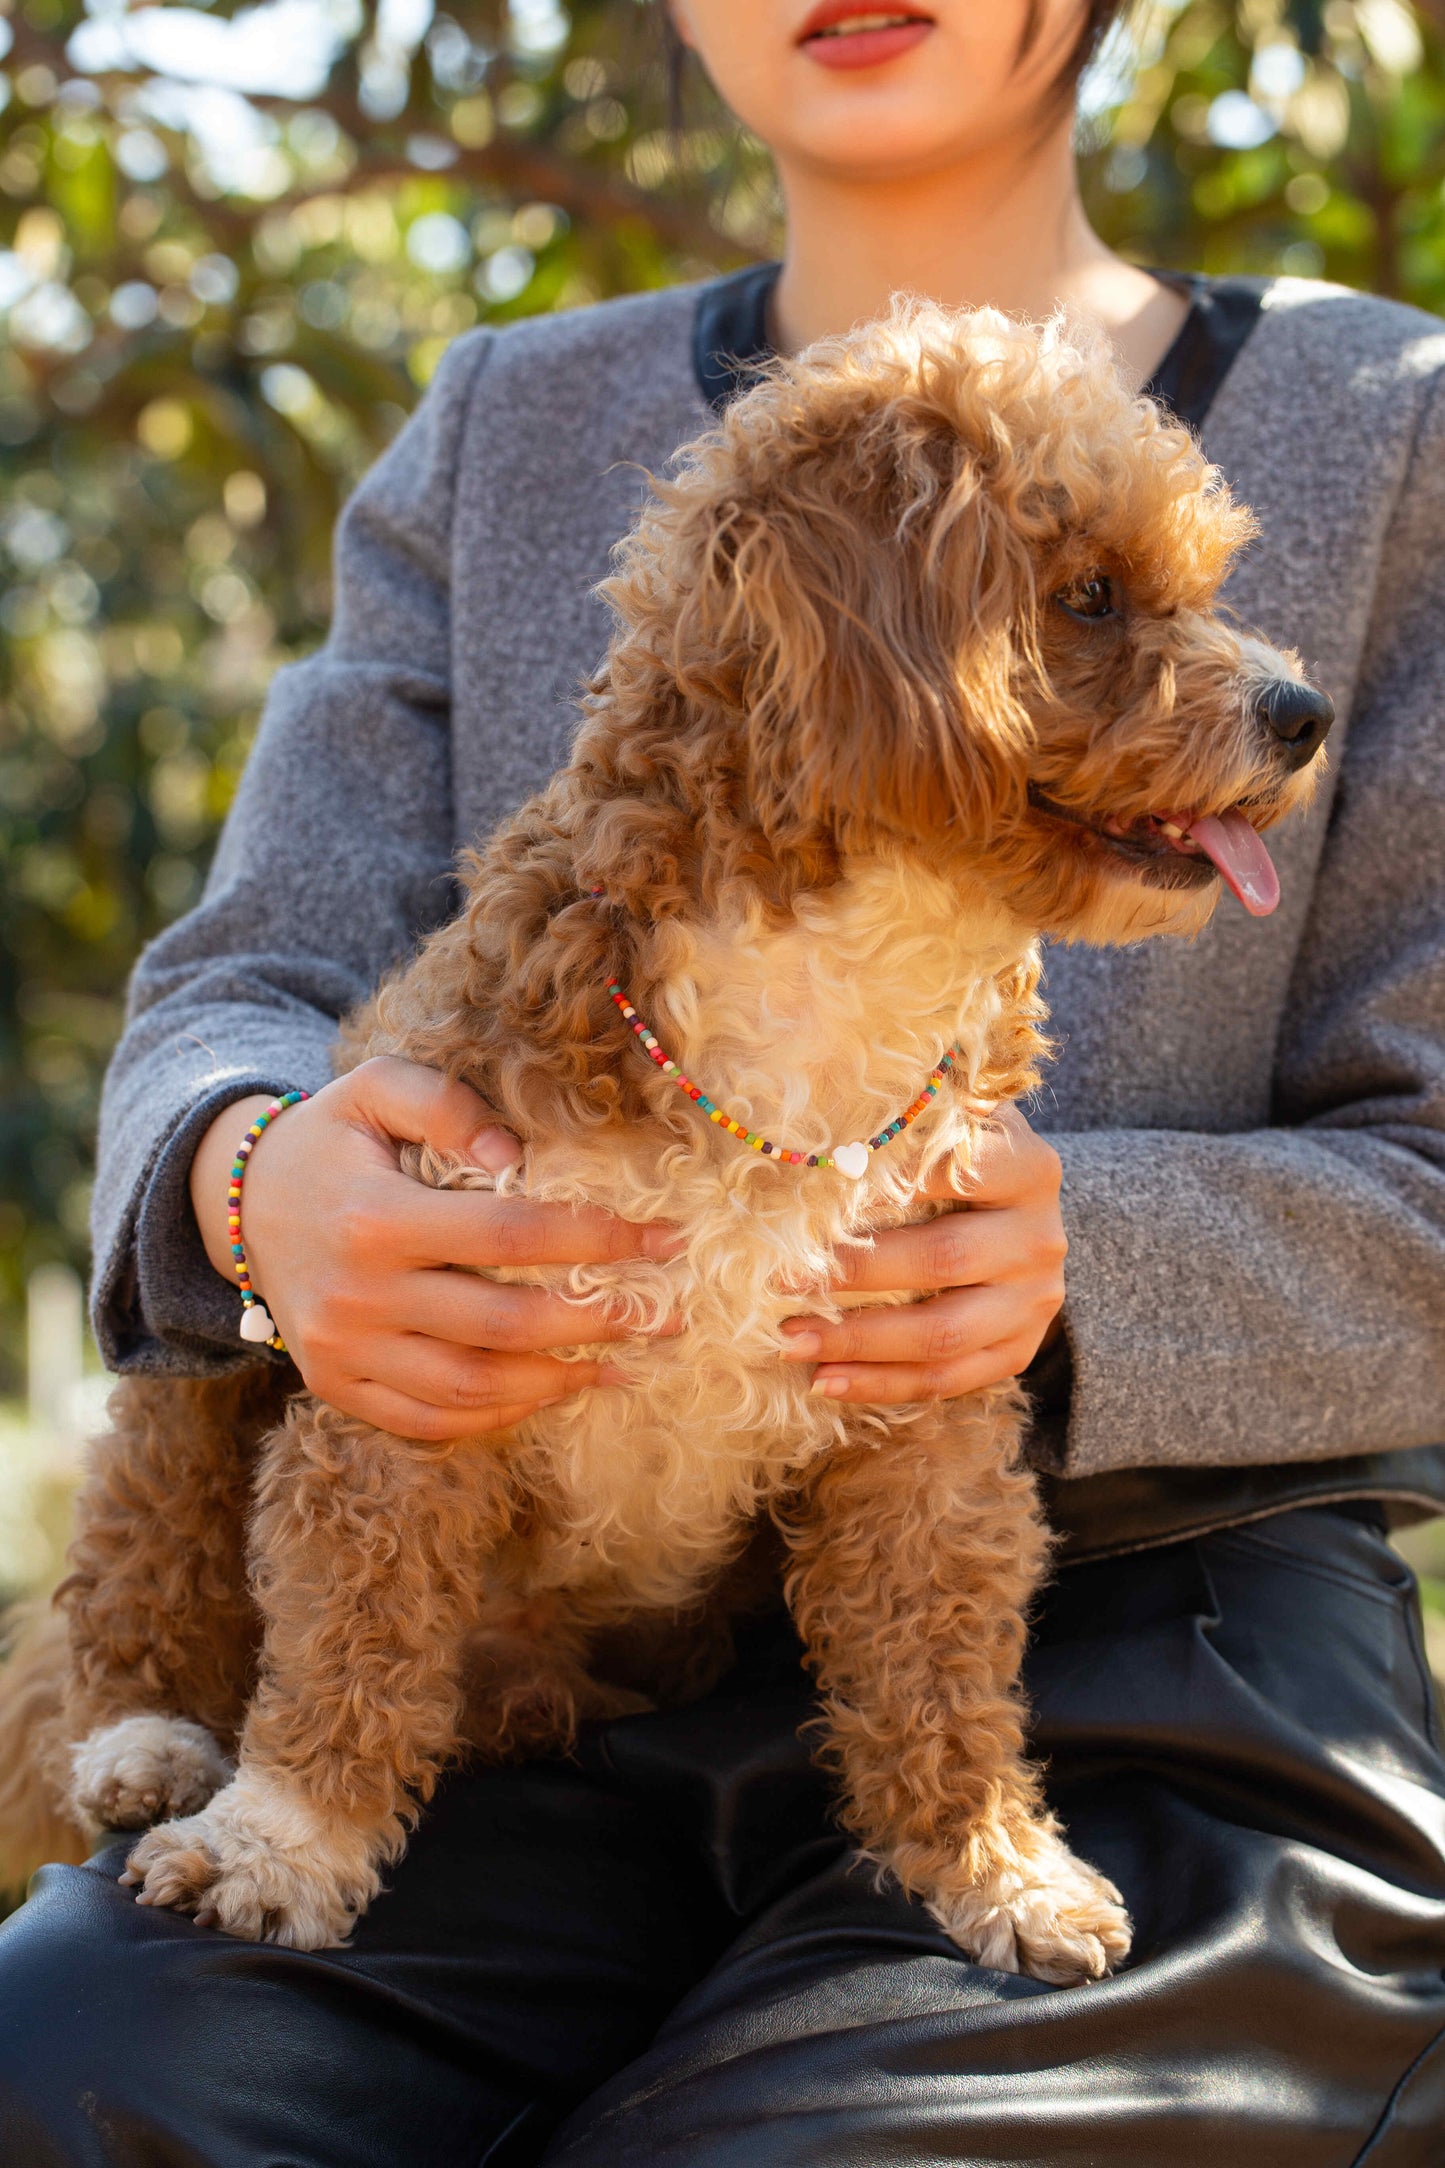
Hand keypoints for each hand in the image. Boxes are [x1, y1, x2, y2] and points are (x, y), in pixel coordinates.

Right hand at [190, 1057, 677, 1442]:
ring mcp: (343, 1351)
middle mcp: (358, 1295)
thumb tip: (514, 1159)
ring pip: (470, 1387)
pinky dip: (495, 1415)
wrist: (236, 1203)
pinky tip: (550, 1392)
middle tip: (664, 1315)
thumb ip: (446, 1106)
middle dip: (596, 1323)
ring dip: (557, 1382)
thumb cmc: (329, 1139)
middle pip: (501, 1323)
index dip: (595, 1239)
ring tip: (625, 1365)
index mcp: (375, 1217)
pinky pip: (427, 1419)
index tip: (662, 1239)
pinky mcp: (336, 1386)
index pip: (510, 1235)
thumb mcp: (375, 1090)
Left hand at [779, 1103, 1065, 1403]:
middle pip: (941, 1261)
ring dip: (858, 1343)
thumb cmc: (959, 1153)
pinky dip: (882, 1384)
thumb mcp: (945, 1117)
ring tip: (789, 1341)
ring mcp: (1034, 1301)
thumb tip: (818, 1126)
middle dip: (852, 1274)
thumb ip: (901, 1115)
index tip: (809, 1198)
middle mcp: (1040, 1237)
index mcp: (1026, 1167)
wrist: (1019, 1211)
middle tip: (777, 1279)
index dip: (882, 1186)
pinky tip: (825, 1381)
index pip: (954, 1173)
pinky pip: (947, 1379)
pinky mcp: (1017, 1348)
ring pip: (942, 1334)